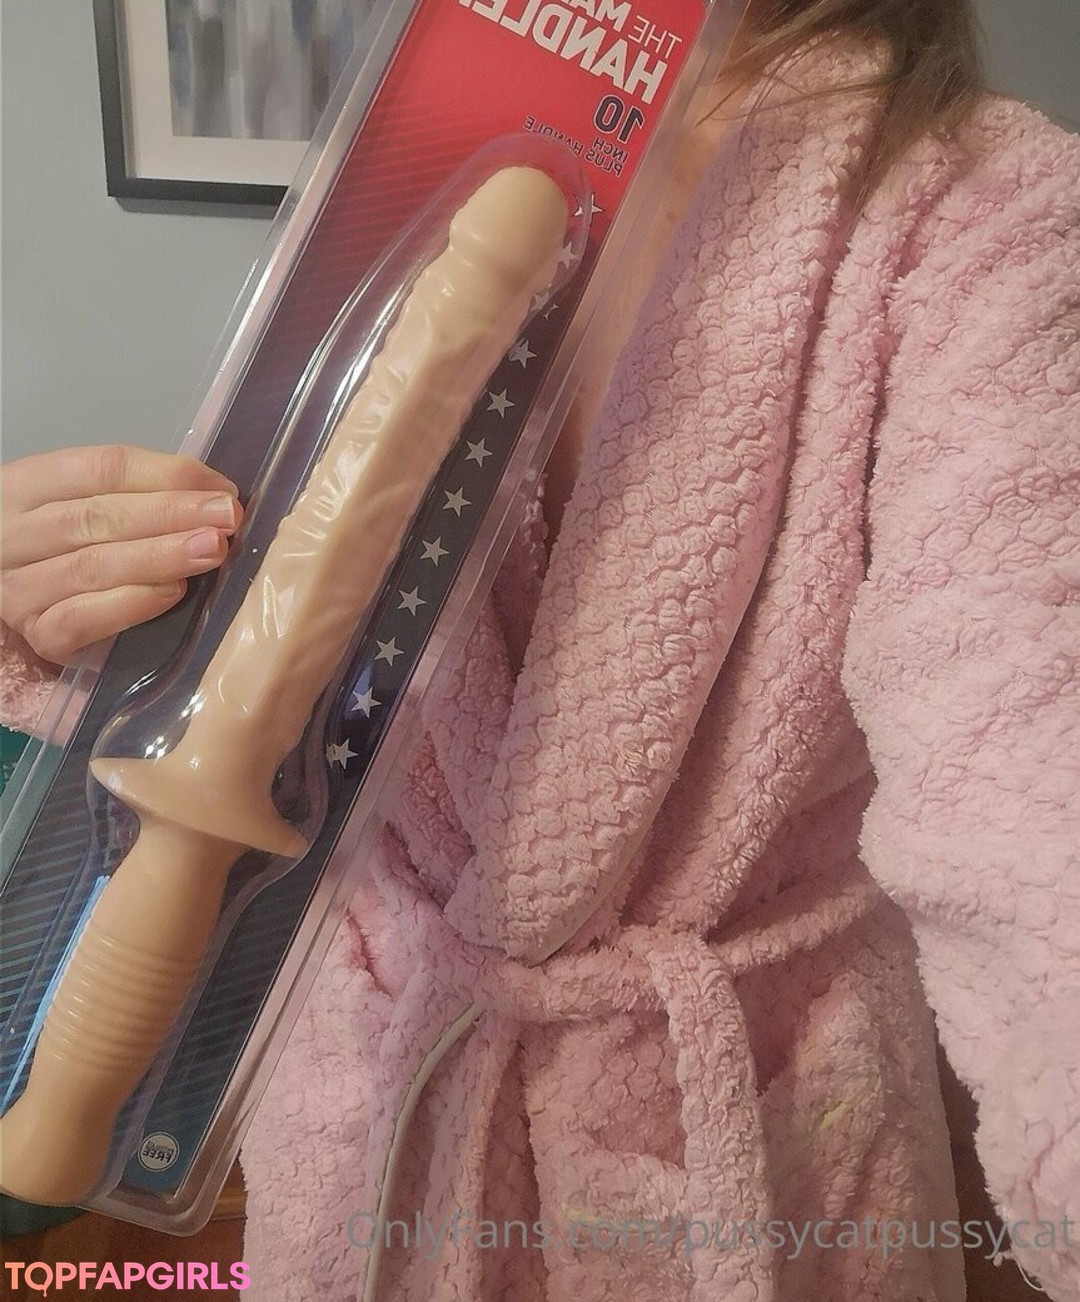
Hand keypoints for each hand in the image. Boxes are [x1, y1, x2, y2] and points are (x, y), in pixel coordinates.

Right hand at [1, 444, 242, 664]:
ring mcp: (18, 588)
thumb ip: (143, 493)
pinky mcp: (38, 635)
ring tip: (211, 550)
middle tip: (227, 519)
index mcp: (26, 484)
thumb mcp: (89, 504)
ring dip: (160, 557)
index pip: (100, 467)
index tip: (221, 490)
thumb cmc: (69, 546)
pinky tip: (172, 593)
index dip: (166, 475)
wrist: (28, 599)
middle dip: (171, 514)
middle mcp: (12, 534)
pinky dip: (131, 603)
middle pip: (97, 516)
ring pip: (92, 566)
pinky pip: (82, 619)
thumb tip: (216, 493)